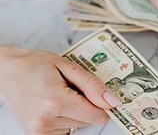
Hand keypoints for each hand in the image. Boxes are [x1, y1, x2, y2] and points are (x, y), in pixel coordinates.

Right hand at [0, 46, 120, 134]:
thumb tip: (112, 101)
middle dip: (86, 103)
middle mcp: (45, 121)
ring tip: (61, 93)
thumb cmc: (35, 64)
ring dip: (75, 110)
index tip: (102, 94)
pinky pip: (65, 128)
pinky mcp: (36, 134)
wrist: (8, 72)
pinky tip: (55, 103)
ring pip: (77, 125)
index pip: (95, 115)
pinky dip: (66, 116)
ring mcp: (39, 131)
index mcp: (55, 101)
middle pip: (87, 120)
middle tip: (73, 87)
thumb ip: (91, 84)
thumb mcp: (67, 66)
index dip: (102, 103)